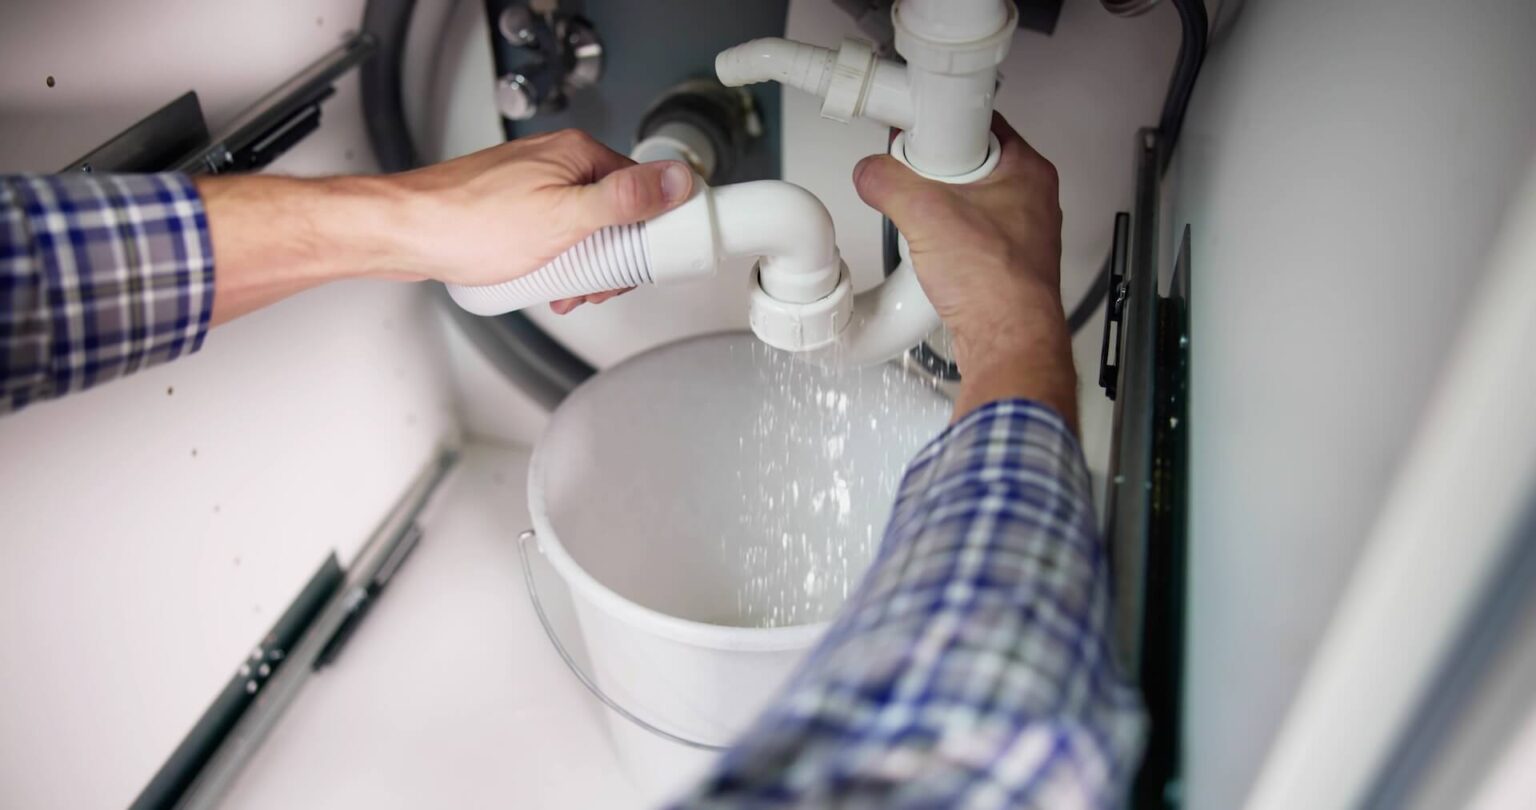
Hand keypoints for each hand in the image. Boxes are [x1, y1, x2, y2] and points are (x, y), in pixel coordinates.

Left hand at [382, 129, 693, 311]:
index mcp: (578, 154)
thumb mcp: (564, 218)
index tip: (644, 264)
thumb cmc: (470, 224)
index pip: (642, 189)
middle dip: (612, 258)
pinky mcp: (516, 208)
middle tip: (597, 285)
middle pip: (615, 213)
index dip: (649, 234)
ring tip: (565, 290)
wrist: (404, 234)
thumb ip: (624, 200)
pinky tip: (544, 283)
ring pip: (584, 228)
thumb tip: (676, 180)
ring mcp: (535, 184)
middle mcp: (558, 162)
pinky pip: (556, 235)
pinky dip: (558, 262)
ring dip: (584, 266)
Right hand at [852, 114, 1076, 428]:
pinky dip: (944, 243)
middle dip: (931, 173)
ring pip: (965, 203)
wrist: (1008, 341)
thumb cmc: (998, 283)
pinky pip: (965, 238)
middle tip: (911, 183)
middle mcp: (1029, 199)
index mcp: (1027, 170)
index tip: (914, 133)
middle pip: (967, 163)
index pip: (979, 121)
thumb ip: (888, 182)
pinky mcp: (1002, 264)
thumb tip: (871, 173)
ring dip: (935, 212)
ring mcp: (1018, 233)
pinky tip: (931, 255)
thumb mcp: (925, 213)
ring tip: (919, 224)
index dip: (940, 124)